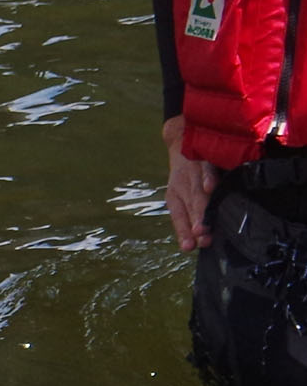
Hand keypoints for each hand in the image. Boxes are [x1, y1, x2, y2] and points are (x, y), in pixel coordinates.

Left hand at [165, 116, 219, 251]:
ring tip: (204, 226)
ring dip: (201, 209)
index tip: (189, 247)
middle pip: (191, 208)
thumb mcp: (182, 194)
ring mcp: (193, 173)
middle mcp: (183, 186)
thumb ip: (189, 215)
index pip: (179, 217)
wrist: (182, 139)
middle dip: (197, 224)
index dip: (183, 232)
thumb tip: (197, 240)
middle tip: (202, 240)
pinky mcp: (205, 158)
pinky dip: (208, 177)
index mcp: (176, 197)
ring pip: (198, 193)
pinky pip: (207, 168)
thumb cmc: (186, 174)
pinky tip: (210, 187)